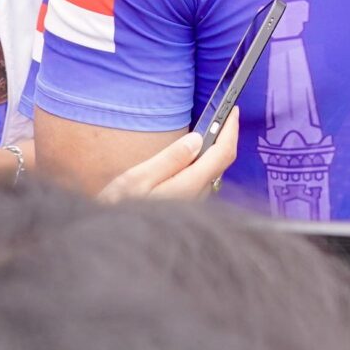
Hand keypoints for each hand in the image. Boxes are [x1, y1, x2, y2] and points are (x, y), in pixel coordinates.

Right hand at [97, 113, 237, 200]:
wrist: (116, 240)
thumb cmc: (121, 208)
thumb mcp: (140, 178)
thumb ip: (171, 158)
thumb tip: (197, 139)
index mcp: (189, 186)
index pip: (221, 154)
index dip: (230, 130)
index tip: (233, 110)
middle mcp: (198, 196)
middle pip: (222, 162)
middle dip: (226, 137)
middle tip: (224, 114)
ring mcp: (194, 204)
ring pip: (214, 172)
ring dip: (216, 150)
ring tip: (212, 129)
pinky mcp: (187, 207)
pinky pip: (204, 180)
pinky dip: (207, 162)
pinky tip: (197, 153)